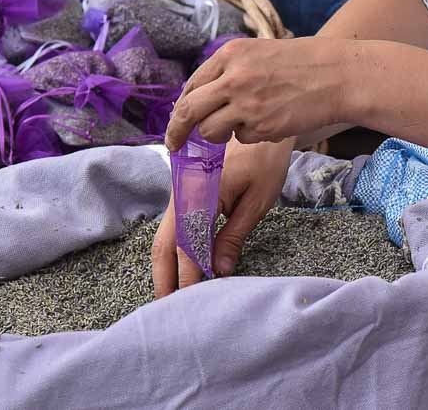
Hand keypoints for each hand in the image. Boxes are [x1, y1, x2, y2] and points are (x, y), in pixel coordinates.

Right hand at [152, 136, 294, 297]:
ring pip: (165, 236)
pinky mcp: (185, 192)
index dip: (189, 278)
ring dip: (167, 265)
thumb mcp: (256, 200)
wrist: (256, 117)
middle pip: (164, 244)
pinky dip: (175, 249)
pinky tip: (184, 266)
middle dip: (165, 278)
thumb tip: (219, 271)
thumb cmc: (263, 158)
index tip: (192, 305)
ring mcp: (180, 192)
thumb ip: (233, 235)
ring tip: (172, 295)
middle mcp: (181, 194)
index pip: (188, 248)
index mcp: (197, 195)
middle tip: (167, 310)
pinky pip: (174, 226)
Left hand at [165, 37, 350, 152]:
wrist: (338, 75)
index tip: (176, 124)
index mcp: (229, 54)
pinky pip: (241, 139)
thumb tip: (198, 99)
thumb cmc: (301, 64)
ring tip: (243, 124)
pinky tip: (271, 121)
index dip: (179, 109)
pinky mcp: (261, 125)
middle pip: (188, 111)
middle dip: (177, 132)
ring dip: (219, 135)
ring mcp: (246, 103)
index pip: (191, 86)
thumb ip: (228, 72)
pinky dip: (250, 136)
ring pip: (210, 131)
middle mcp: (232, 77)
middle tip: (174, 146)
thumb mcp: (258, 53)